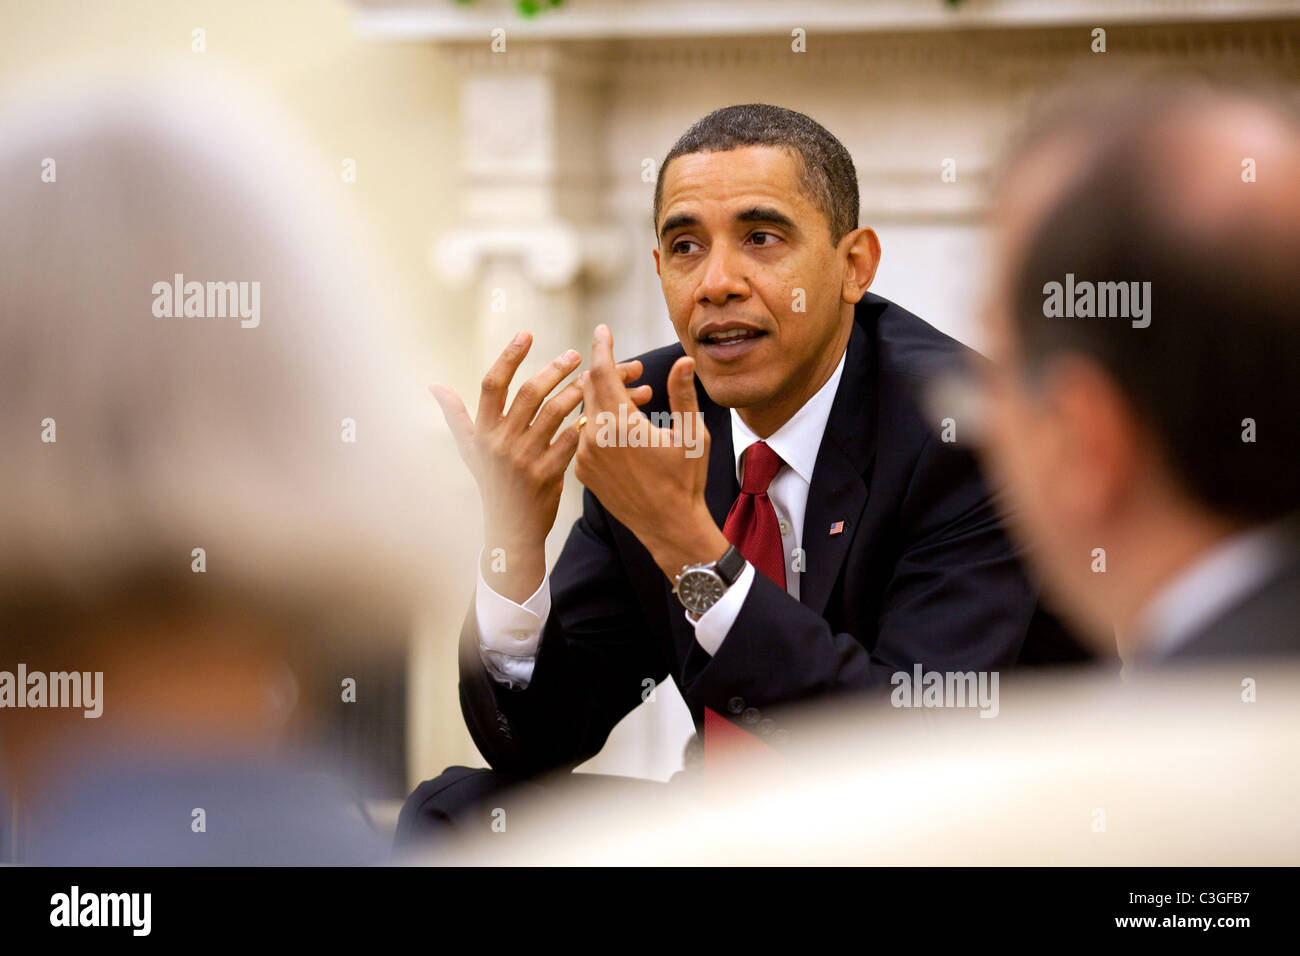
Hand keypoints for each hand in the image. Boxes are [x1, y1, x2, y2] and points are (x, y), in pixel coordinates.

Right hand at [431, 330, 649, 602]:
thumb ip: (456, 416)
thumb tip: (434, 386)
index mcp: (482, 432)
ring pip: (555, 413)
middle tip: (574, 355)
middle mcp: (499, 443)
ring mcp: (523, 460)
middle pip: (529, 393)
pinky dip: (583, 424)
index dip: (509, 356)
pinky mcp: (547, 475)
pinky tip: (596, 413)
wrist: (509, 531)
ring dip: (574, 392)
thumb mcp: (470, 451)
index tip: (527, 334)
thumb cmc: (492, 484)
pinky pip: (570, 440)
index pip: (492, 385)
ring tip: (589, 380)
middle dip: (554, 369)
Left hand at [575, 324, 728, 579]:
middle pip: (592, 388)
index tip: (603, 329)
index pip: (602, 372)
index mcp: (622, 423)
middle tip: (637, 371)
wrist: (669, 527)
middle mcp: (596, 438)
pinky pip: (585, 435)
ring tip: (640, 401)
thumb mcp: (692, 435)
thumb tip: (683, 360)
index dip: (603, 347)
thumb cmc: (685, 481)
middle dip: (612, 373)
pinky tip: (625, 429)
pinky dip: (601, 424)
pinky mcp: (584, 472)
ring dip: (609, 400)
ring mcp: (586, 456)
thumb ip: (682, 394)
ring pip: (588, 412)